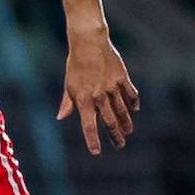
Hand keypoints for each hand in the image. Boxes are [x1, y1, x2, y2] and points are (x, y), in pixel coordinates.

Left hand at [57, 31, 138, 154]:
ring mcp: (113, 88)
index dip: (92, 140)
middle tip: (120, 145)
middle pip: (110, 122)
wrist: (89, 43)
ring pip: (122, 111)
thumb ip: (67, 102)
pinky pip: (131, 94)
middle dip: (115, 136)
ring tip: (128, 132)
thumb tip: (61, 117)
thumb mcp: (69, 84)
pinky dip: (133, 103)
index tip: (96, 152)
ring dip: (126, 123)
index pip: (88, 126)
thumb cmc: (75, 64)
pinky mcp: (122, 78)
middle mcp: (99, 96)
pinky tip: (134, 109)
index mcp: (83, 99)